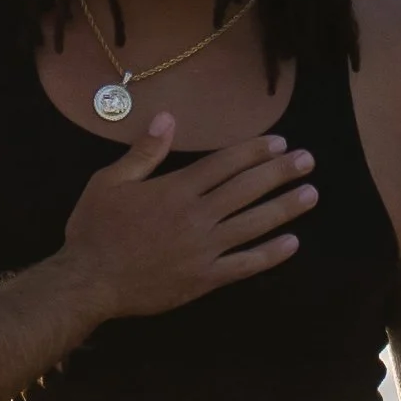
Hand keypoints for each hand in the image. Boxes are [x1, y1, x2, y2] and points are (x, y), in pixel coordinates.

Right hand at [60, 111, 317, 317]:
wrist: (89, 282)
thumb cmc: (94, 230)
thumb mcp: (109, 182)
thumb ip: (143, 152)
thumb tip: (167, 118)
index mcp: (175, 190)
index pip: (224, 164)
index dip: (254, 152)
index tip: (279, 143)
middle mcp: (196, 216)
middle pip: (246, 189)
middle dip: (280, 173)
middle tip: (308, 161)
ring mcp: (203, 249)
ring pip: (253, 224)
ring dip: (285, 208)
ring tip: (311, 194)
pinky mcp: (204, 279)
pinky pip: (244, 265)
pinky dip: (269, 255)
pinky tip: (292, 243)